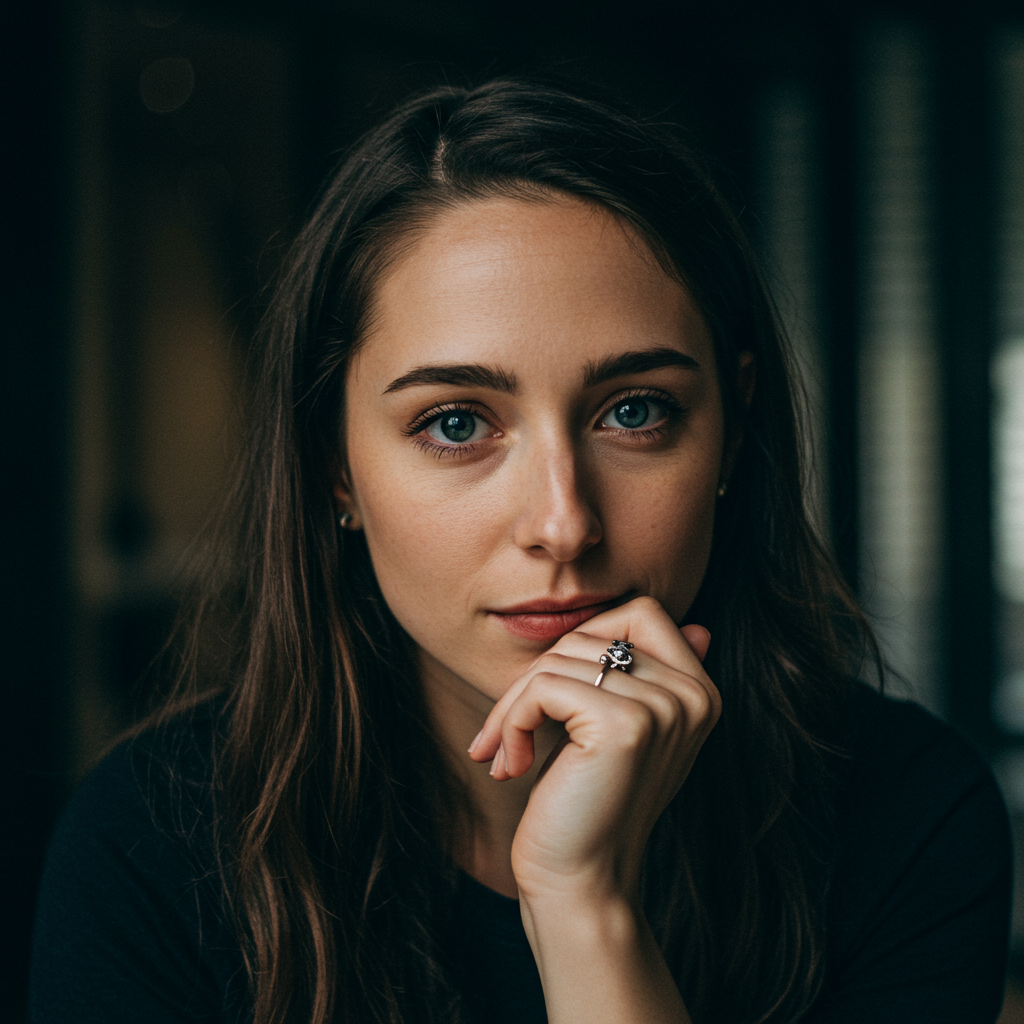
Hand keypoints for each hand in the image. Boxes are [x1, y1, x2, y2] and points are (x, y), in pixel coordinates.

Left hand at [467, 595, 719, 905]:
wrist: (580, 882)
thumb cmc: (586, 802)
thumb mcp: (619, 730)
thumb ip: (647, 678)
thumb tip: (697, 626)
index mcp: (699, 692)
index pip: (639, 612)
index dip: (583, 641)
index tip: (552, 696)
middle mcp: (692, 695)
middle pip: (592, 630)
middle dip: (540, 672)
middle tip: (512, 725)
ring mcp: (664, 708)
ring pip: (558, 658)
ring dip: (513, 704)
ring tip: (506, 753)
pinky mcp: (625, 726)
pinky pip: (542, 687)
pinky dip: (510, 721)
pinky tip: (508, 765)